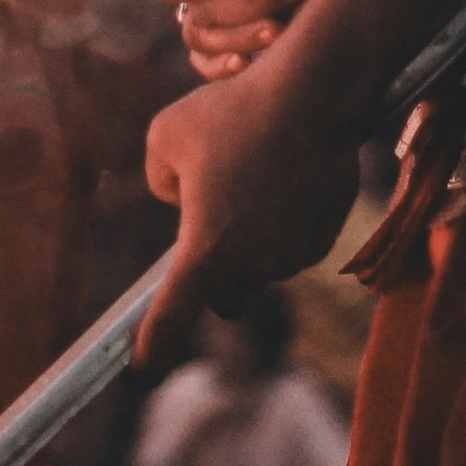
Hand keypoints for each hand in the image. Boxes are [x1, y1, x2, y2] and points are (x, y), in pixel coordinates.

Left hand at [131, 67, 359, 359]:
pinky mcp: (324, 242)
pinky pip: (291, 247)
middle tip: (209, 226)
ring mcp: (293, 256)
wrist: (313, 95)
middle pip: (225, 298)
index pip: (174, 313)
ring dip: (250, 242)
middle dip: (213, 277)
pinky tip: (283, 179)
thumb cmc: (233, 109)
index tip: (141, 369)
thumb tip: (180, 200)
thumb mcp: (166, 135)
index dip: (155, 343)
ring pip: (261, 269)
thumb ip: (161, 179)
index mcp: (206, 245)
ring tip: (251, 176)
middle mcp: (253, 262)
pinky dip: (281, 227)